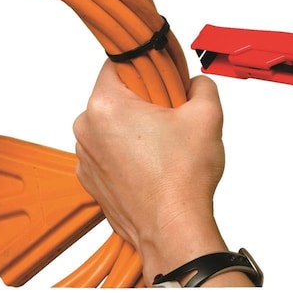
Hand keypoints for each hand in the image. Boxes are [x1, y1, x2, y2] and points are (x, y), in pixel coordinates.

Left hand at [73, 60, 250, 285]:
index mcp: (106, 106)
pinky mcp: (91, 180)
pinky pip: (108, 153)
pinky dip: (127, 153)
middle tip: (171, 115)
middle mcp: (86, 130)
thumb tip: (196, 83)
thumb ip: (202, 85)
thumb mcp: (207, 115)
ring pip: (112, 126)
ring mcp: (85, 158)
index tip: (160, 75)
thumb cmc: (182, 179)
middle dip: (143, 101)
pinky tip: (154, 164)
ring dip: (135, 128)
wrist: (173, 228)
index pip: (117, 64)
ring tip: (165, 145)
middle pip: (116, 97)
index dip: (144, 66)